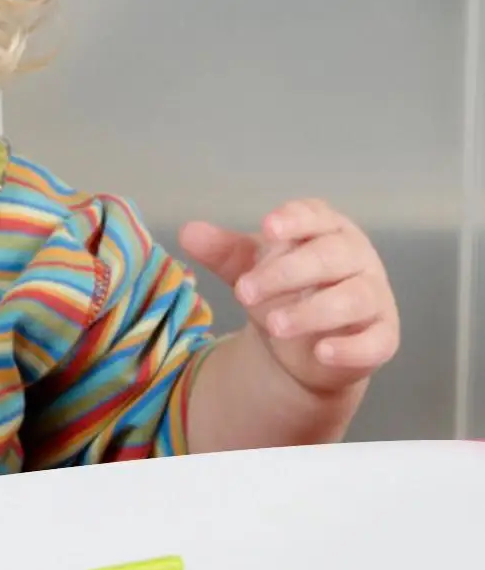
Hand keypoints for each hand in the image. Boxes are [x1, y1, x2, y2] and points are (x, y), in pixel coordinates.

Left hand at [179, 200, 397, 395]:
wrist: (307, 346)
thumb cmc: (286, 291)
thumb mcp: (252, 269)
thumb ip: (224, 252)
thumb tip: (188, 231)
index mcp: (327, 231)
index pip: (317, 216)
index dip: (296, 220)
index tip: (268, 227)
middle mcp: (357, 259)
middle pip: (330, 257)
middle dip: (286, 272)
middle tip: (244, 292)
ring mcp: (374, 298)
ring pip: (353, 298)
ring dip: (312, 311)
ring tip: (272, 325)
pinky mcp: (382, 337)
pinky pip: (375, 341)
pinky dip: (350, 348)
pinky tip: (322, 352)